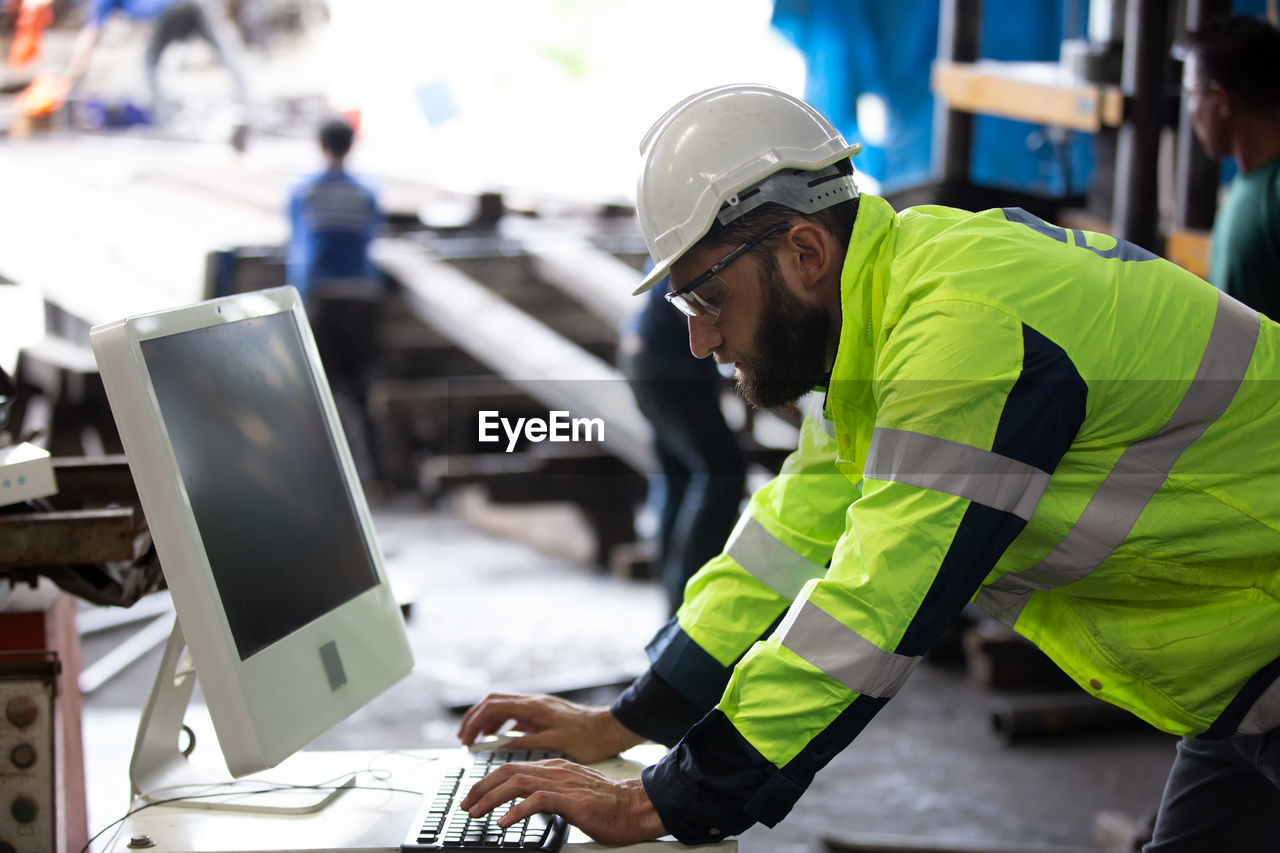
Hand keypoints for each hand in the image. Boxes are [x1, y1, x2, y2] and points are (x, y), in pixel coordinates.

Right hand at [457, 692, 640, 763]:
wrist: (611, 728)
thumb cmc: (589, 738)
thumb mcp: (557, 742)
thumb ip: (528, 741)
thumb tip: (501, 743)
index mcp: (535, 707)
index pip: (494, 707)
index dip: (475, 722)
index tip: (465, 740)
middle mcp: (534, 702)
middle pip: (493, 702)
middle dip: (474, 718)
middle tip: (464, 739)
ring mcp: (537, 706)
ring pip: (502, 706)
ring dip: (485, 721)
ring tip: (476, 740)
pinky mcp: (542, 713)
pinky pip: (514, 713)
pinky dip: (500, 724)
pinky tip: (498, 738)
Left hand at [459, 758, 666, 845]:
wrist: (635, 806)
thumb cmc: (608, 805)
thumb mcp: (572, 794)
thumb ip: (550, 793)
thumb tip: (527, 804)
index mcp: (554, 768)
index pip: (512, 767)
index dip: (488, 781)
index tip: (473, 796)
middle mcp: (555, 771)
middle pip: (508, 771)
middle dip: (481, 787)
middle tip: (466, 805)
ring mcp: (563, 784)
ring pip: (517, 782)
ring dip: (491, 798)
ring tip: (475, 813)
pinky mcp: (571, 800)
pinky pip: (537, 801)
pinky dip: (516, 811)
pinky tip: (504, 823)